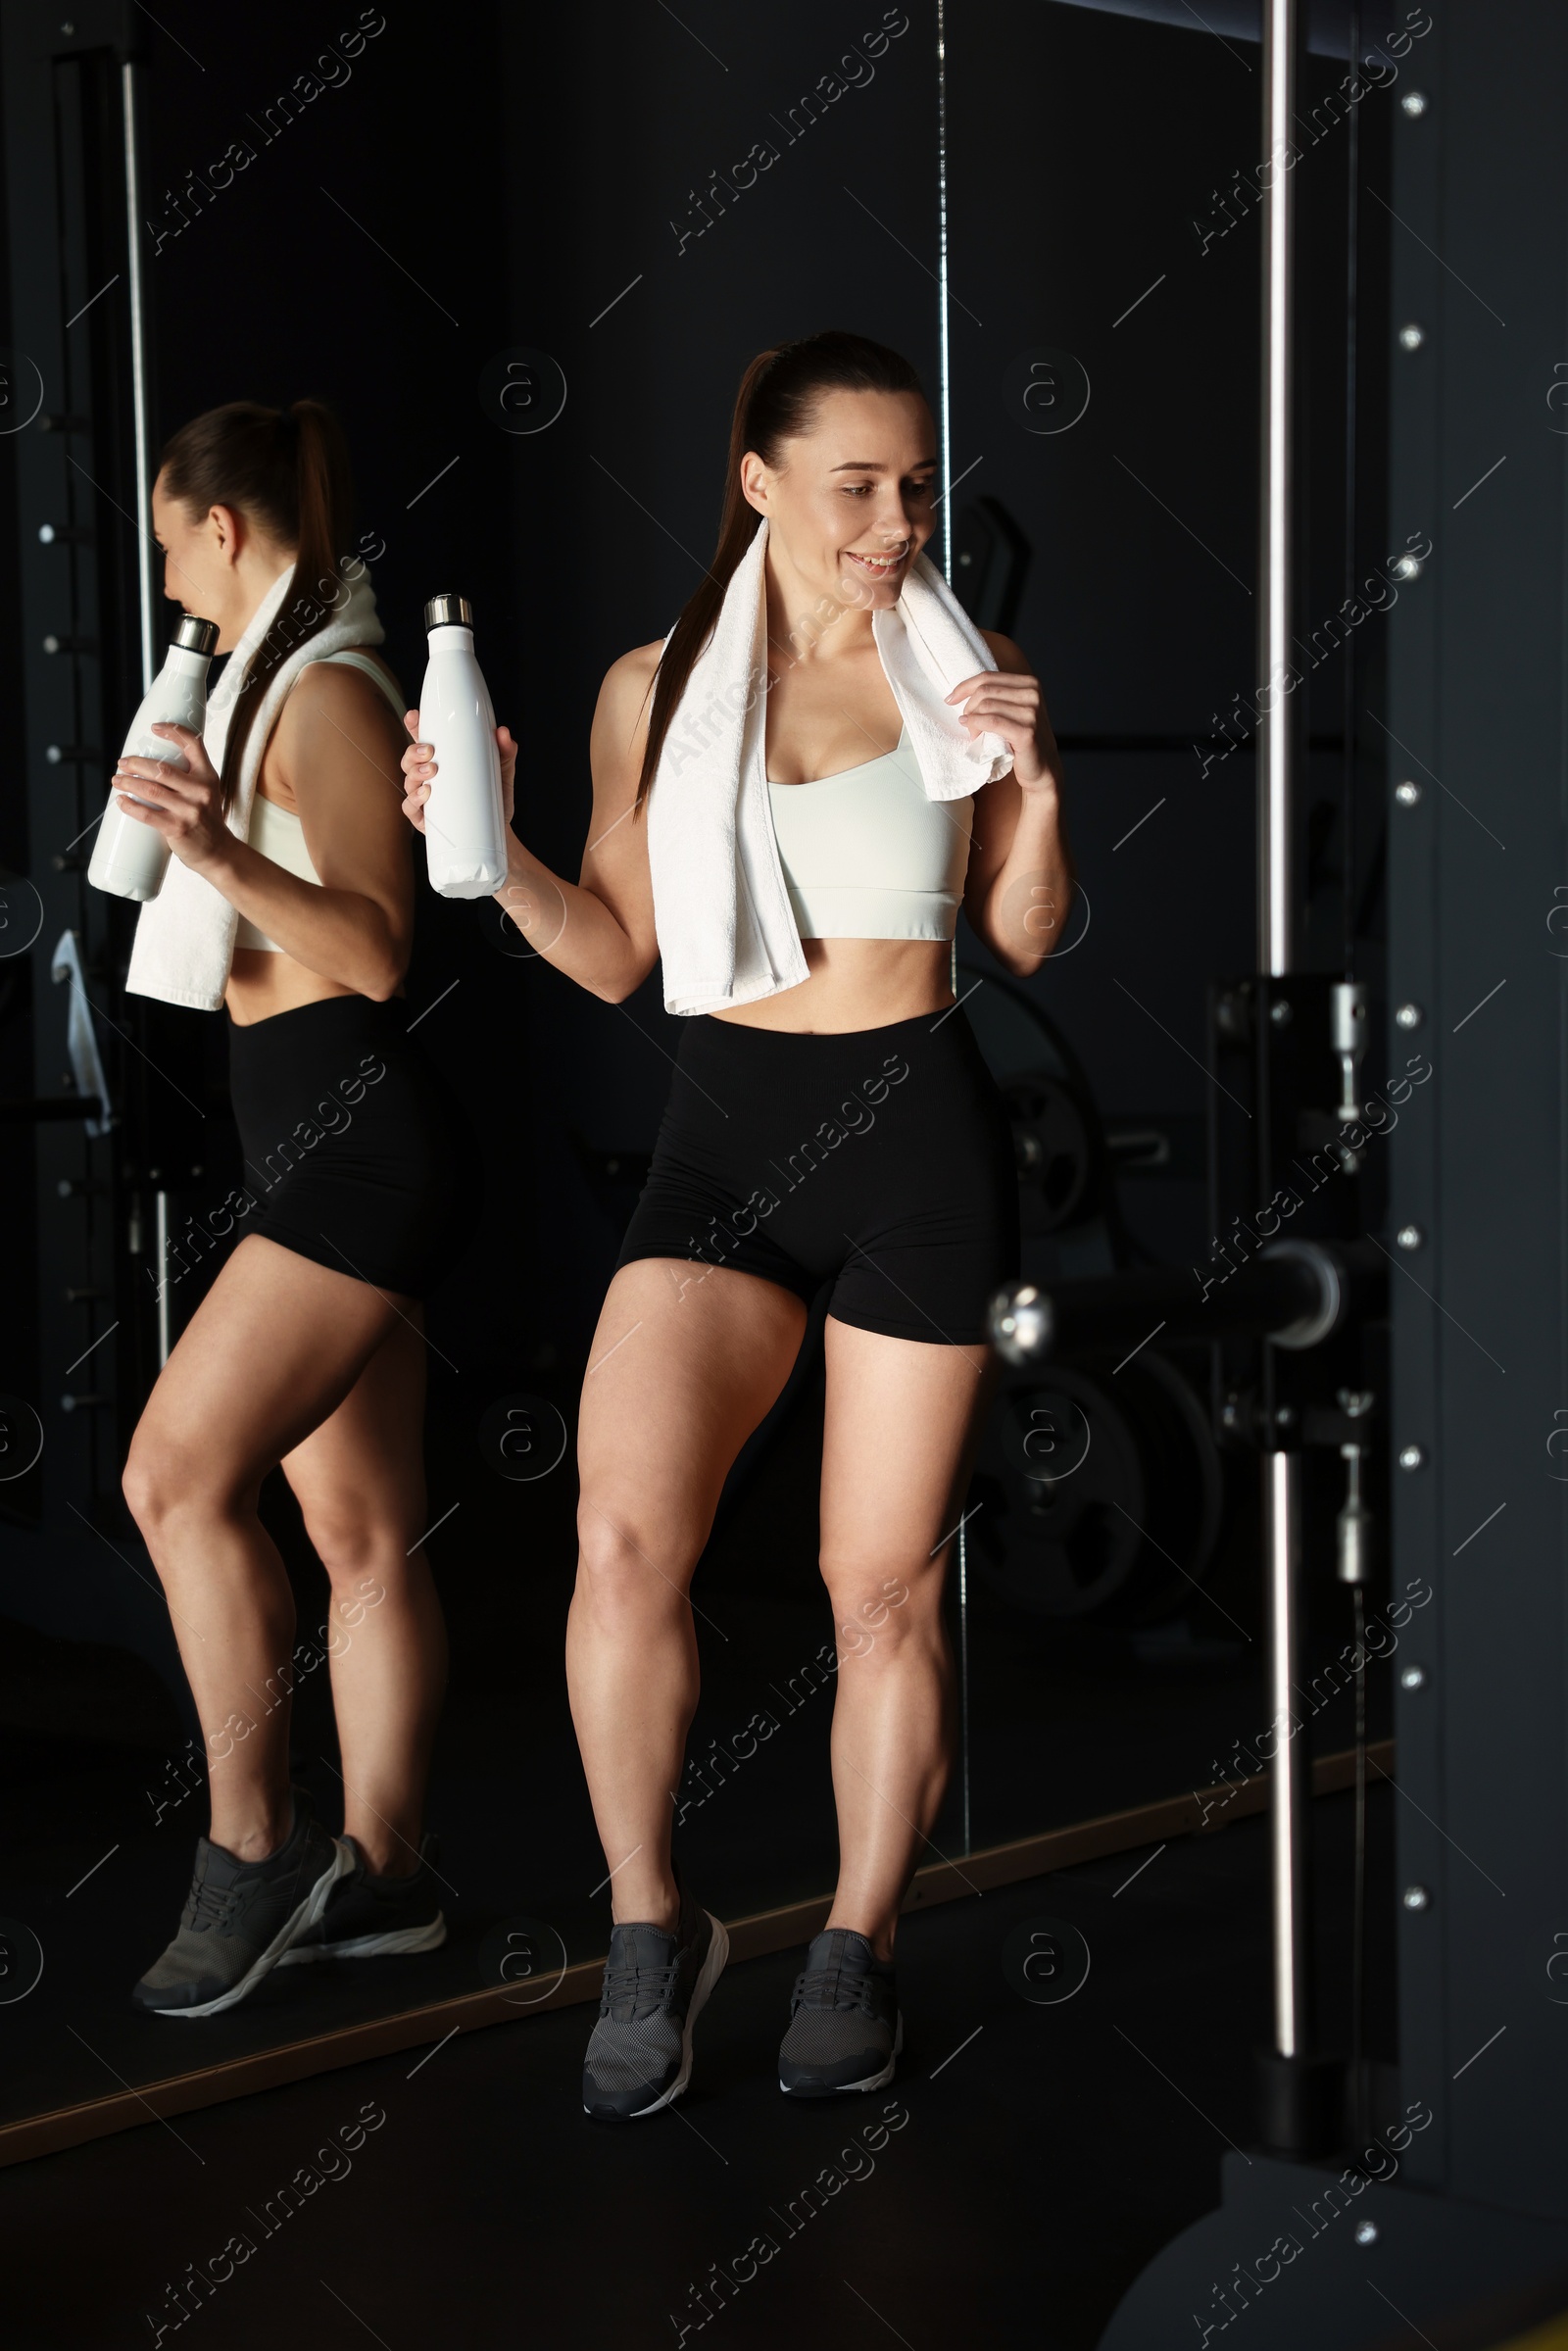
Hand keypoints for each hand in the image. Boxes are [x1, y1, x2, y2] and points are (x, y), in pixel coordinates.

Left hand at [110, 724, 232, 872]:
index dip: (173, 732)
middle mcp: (200, 791)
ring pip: (150, 790)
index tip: (154, 728)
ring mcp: (189, 810)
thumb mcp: (207, 791)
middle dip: (136, 763)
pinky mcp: (177, 828)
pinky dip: (130, 805)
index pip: (193, 745)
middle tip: (123, 763)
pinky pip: (146, 814)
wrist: (218, 851)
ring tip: (117, 780)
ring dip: (128, 782)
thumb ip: (188, 776)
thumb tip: (153, 762)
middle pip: (162, 769)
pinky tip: (121, 801)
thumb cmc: (206, 819)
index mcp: (208, 777)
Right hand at [400, 712, 515, 833]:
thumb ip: (505, 752)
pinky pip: (410, 808)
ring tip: (431, 771)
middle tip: (430, 751)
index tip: (414, 717)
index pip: (422, 741)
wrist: (499, 830)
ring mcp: (424, 799)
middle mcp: (428, 778)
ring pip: (408, 781)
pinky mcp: (425, 820)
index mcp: (442, 762)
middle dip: (413, 751)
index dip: (414, 727)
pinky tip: (425, 794)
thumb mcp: (501, 773)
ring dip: (414, 773)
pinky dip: (414, 800)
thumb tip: (503, 733)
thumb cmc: (494, 799)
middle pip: (409, 759)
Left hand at [945, 668, 1056, 790]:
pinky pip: (991, 722)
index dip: (964, 687)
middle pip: (985, 691)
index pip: (988, 677)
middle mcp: (1033, 694)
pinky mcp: (1026, 732)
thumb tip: (959, 692)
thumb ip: (995, 696)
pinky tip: (973, 735)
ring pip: (986, 706)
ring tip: (974, 733)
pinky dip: (976, 726)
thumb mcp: (1010, 711)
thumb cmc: (1019, 739)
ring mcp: (1032, 713)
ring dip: (972, 721)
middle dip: (968, 706)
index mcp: (1029, 683)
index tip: (950, 699)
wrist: (1041, 767)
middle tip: (965, 722)